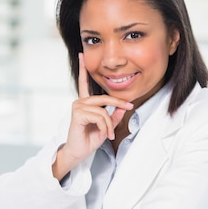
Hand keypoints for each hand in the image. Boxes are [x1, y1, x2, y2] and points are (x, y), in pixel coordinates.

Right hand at [52, 53, 132, 179]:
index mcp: (85, 103)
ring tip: (109, 135)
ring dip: (109, 124)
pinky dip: (105, 127)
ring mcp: (77, 107)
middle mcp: (80, 102)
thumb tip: (123, 108)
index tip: (82, 56)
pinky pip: (99, 116)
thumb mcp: (106, 127)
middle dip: (119, 103)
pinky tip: (102, 134)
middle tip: (130, 107)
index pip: (84, 83)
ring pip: (103, 110)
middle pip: (104, 98)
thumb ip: (113, 116)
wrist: (78, 152)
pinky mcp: (78, 114)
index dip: (83, 69)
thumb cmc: (88, 140)